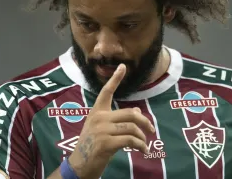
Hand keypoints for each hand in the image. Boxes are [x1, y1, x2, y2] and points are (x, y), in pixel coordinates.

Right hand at [68, 64, 155, 178]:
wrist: (80, 165)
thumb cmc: (93, 146)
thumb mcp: (103, 129)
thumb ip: (118, 120)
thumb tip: (138, 112)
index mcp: (96, 112)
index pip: (106, 92)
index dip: (115, 79)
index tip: (123, 66)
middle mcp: (99, 118)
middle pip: (130, 113)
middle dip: (144, 121)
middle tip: (152, 129)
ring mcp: (102, 130)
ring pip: (132, 128)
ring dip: (142, 137)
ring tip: (145, 144)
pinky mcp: (106, 143)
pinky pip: (130, 140)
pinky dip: (140, 146)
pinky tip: (143, 150)